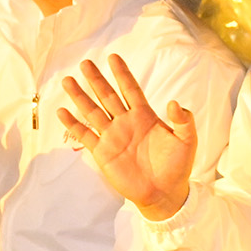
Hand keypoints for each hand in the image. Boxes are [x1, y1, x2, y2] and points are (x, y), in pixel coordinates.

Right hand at [54, 54, 199, 218]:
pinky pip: (85, 135)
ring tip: (68, 81)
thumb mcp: (187, 141)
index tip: (113, 57)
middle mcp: (126, 122)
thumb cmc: (178, 166)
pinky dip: (73, 124)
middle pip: (107, 96)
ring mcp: (112, 136)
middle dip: (96, 79)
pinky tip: (62, 111)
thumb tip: (174, 102)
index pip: (131, 89)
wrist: (164, 193)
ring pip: (92, 111)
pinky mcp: (103, 152)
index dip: (122, 74)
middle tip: (85, 63)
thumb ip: (183, 121)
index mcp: (145, 116)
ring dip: (80, 97)